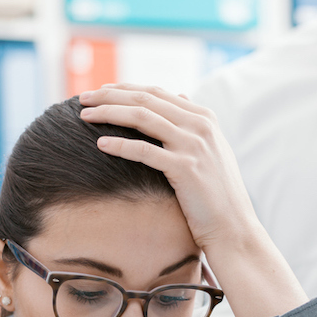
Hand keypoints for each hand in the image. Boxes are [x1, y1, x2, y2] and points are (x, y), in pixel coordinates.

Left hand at [77, 84, 265, 258]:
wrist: (233, 227)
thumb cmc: (216, 194)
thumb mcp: (211, 150)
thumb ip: (193, 123)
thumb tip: (179, 96)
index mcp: (205, 118)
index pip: (156, 92)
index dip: (124, 89)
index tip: (100, 91)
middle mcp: (200, 125)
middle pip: (145, 99)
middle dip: (110, 95)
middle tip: (82, 98)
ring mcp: (194, 145)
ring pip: (142, 117)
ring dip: (109, 113)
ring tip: (84, 116)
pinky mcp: (185, 168)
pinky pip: (145, 151)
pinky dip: (120, 145)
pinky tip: (101, 144)